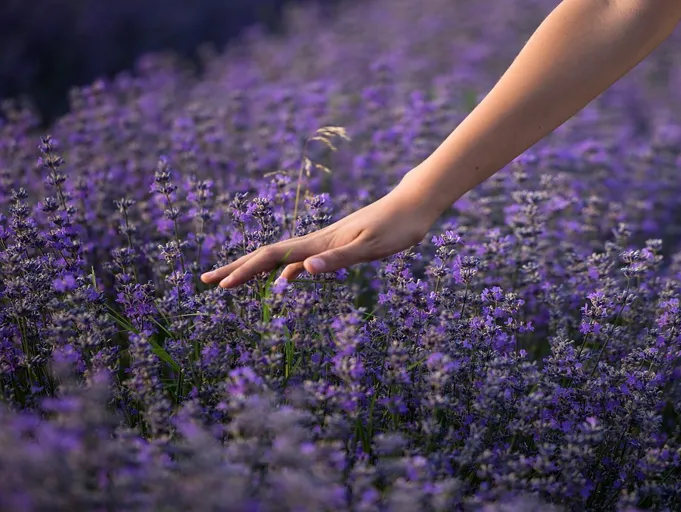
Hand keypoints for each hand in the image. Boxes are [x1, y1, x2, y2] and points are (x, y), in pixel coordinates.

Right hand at [201, 181, 441, 288]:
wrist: (416, 203)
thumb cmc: (398, 226)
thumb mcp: (371, 247)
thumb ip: (338, 260)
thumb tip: (302, 272)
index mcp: (320, 243)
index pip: (272, 257)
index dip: (244, 271)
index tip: (221, 286)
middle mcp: (318, 241)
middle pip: (267, 255)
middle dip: (236, 268)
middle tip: (207, 281)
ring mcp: (326, 241)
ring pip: (281, 257)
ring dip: (255, 269)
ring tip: (233, 282)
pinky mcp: (339, 243)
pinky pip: (301, 259)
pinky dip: (284, 270)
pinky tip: (285, 280)